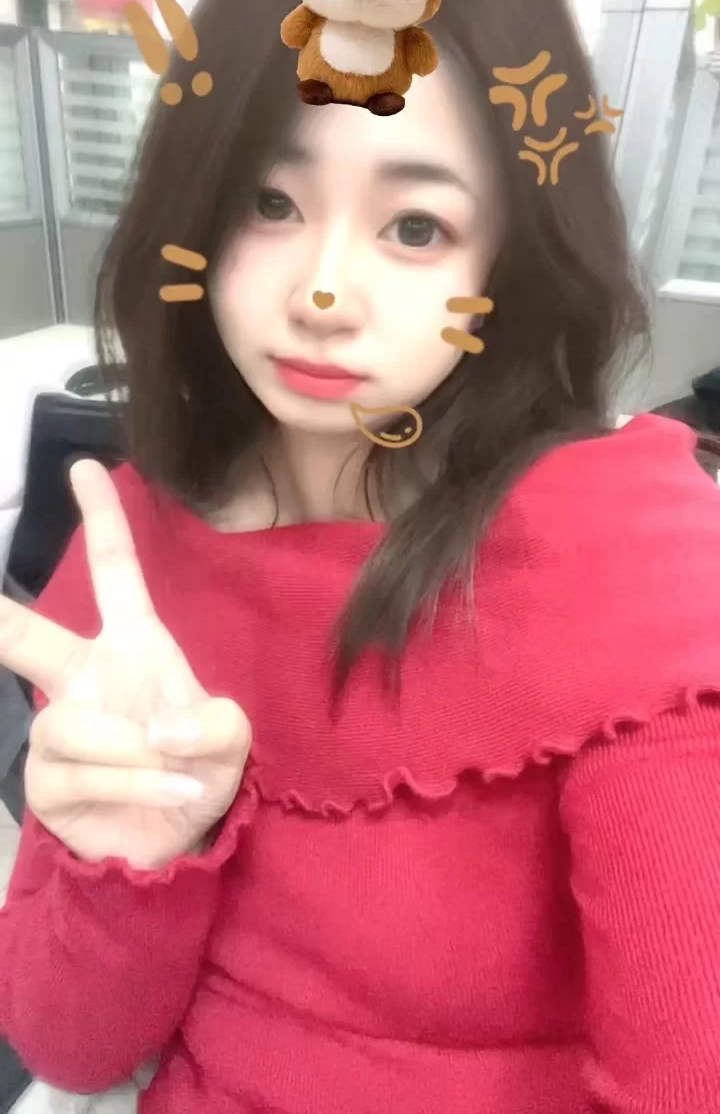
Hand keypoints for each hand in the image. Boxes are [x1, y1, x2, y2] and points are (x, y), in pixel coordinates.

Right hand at [0, 460, 251, 870]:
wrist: (178, 840)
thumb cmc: (197, 769)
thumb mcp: (231, 737)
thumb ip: (215, 723)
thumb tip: (156, 729)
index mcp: (130, 646)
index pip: (113, 572)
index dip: (102, 520)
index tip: (86, 468)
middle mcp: (83, 678)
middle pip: (26, 638)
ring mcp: (58, 731)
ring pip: (72, 725)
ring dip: (135, 753)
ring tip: (175, 772)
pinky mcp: (46, 783)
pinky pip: (83, 772)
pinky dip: (137, 785)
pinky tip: (170, 793)